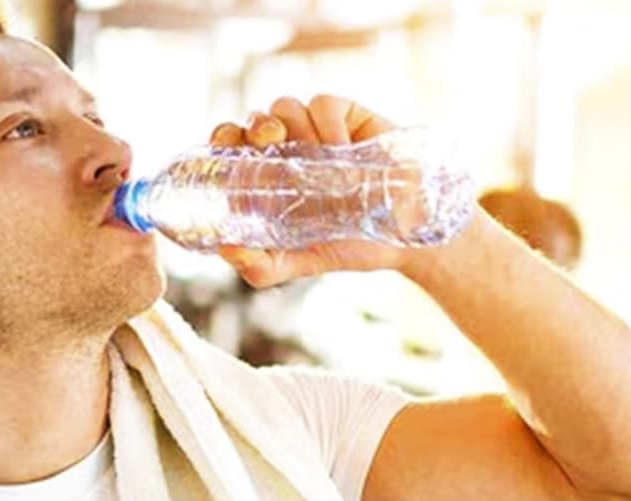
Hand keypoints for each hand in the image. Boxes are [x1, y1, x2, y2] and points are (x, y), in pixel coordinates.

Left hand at [211, 95, 411, 287]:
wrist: (407, 235)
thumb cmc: (352, 245)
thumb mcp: (302, 263)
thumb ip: (262, 267)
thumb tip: (225, 250)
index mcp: (268, 177)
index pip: (231, 146)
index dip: (222, 141)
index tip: (226, 153)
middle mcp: (288, 149)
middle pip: (252, 120)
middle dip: (251, 127)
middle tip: (266, 145)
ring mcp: (317, 130)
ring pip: (284, 106)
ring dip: (292, 128)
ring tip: (317, 160)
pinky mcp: (348, 114)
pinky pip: (323, 103)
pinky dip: (326, 123)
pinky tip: (342, 150)